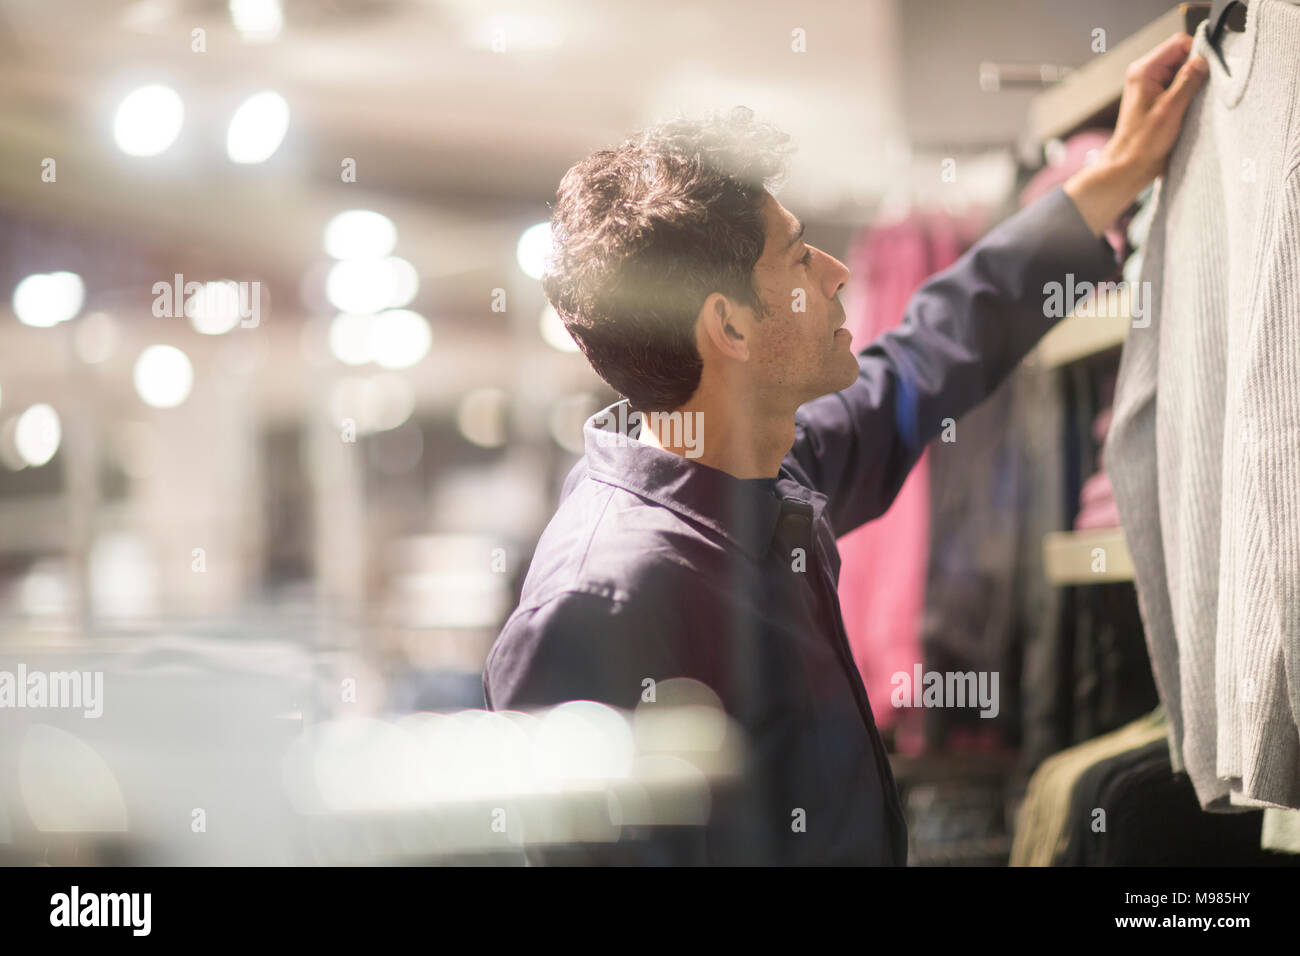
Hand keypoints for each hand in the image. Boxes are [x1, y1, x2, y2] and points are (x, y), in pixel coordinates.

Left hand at [1065, 33, 1207, 236]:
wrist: (1129, 166)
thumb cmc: (1144, 142)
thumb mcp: (1171, 109)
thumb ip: (1188, 81)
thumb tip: (1203, 60)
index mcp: (1144, 70)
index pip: (1179, 44)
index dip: (1197, 53)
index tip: (1208, 72)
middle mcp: (1145, 74)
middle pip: (1182, 56)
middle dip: (1196, 70)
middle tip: (1199, 93)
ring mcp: (1151, 86)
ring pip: (1183, 72)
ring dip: (1192, 85)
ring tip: (1191, 105)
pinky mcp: (1157, 98)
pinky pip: (1179, 86)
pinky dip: (1188, 94)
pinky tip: (1188, 109)